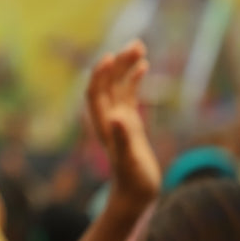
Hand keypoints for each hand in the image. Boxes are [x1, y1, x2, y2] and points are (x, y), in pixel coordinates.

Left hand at [86, 40, 159, 216]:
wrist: (135, 195)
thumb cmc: (133, 180)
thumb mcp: (131, 160)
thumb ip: (124, 138)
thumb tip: (118, 117)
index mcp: (104, 124)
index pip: (95, 93)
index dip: (99, 75)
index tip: (109, 57)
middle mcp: (109, 118)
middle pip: (109, 84)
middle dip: (118, 64)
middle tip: (136, 45)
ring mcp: (119, 119)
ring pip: (119, 86)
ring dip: (126, 67)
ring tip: (140, 48)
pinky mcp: (130, 123)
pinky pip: (129, 95)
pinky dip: (134, 80)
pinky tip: (144, 67)